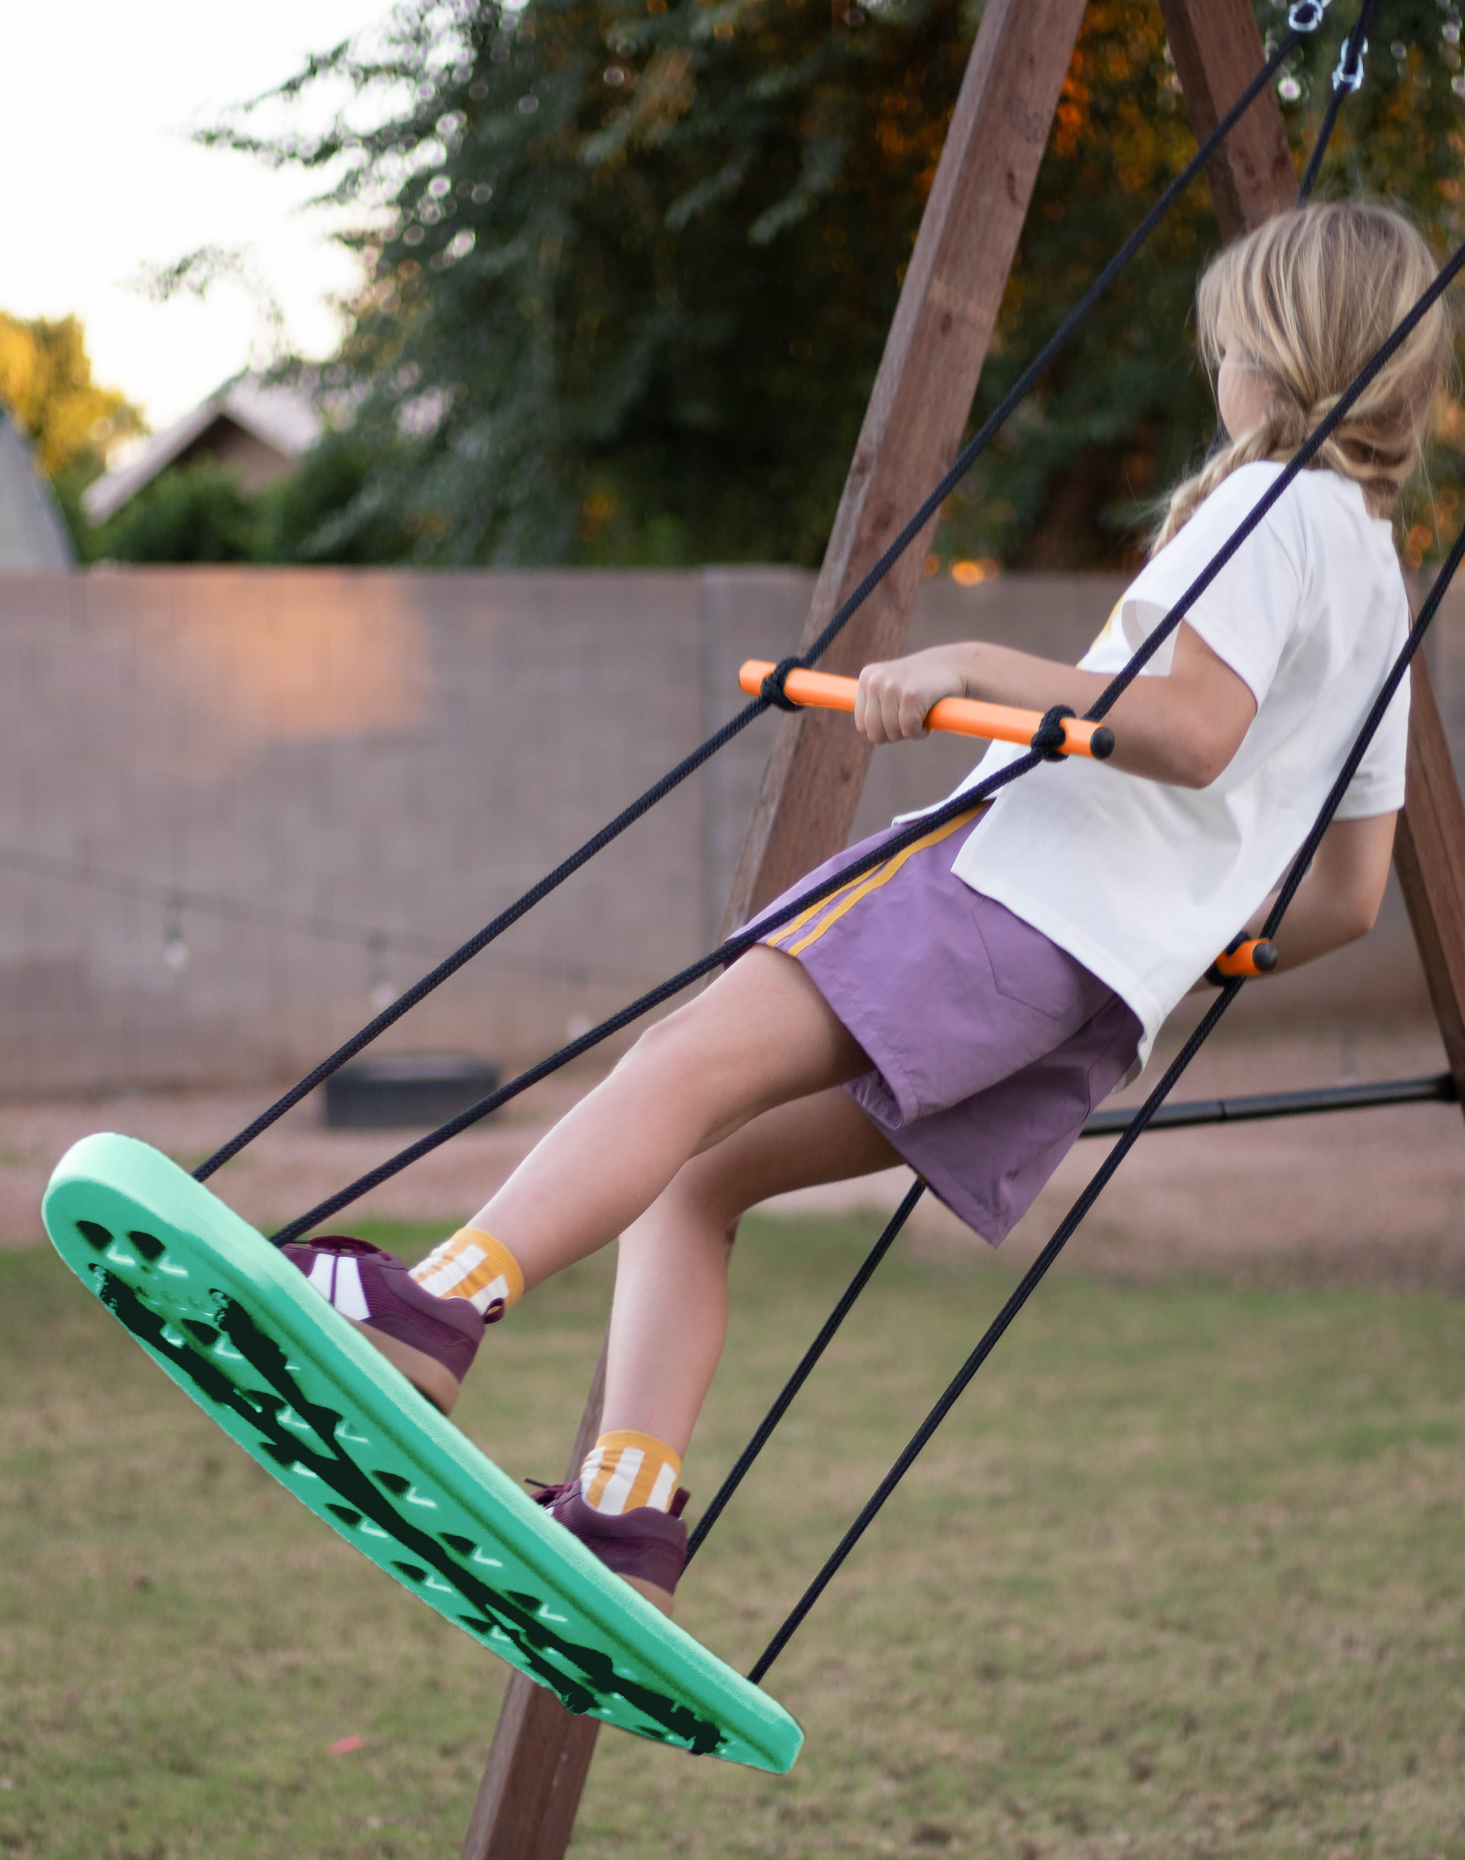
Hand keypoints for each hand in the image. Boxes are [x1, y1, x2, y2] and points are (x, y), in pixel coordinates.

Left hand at [853, 649, 968, 744]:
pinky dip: (921, 732)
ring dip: (910, 732)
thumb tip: (865, 730)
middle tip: (911, 722)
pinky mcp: (910, 695)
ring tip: (921, 715)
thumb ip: (876, 702)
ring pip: (892, 733)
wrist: (956, 665)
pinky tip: (928, 718)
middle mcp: (875, 681)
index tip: (899, 721)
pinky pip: (909, 730)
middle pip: (874, 733)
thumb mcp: (893, 685)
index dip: (882, 730)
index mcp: (867, 677)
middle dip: (894, 734)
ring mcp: (892, 687)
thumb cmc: (924, 681)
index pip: (861, 725)